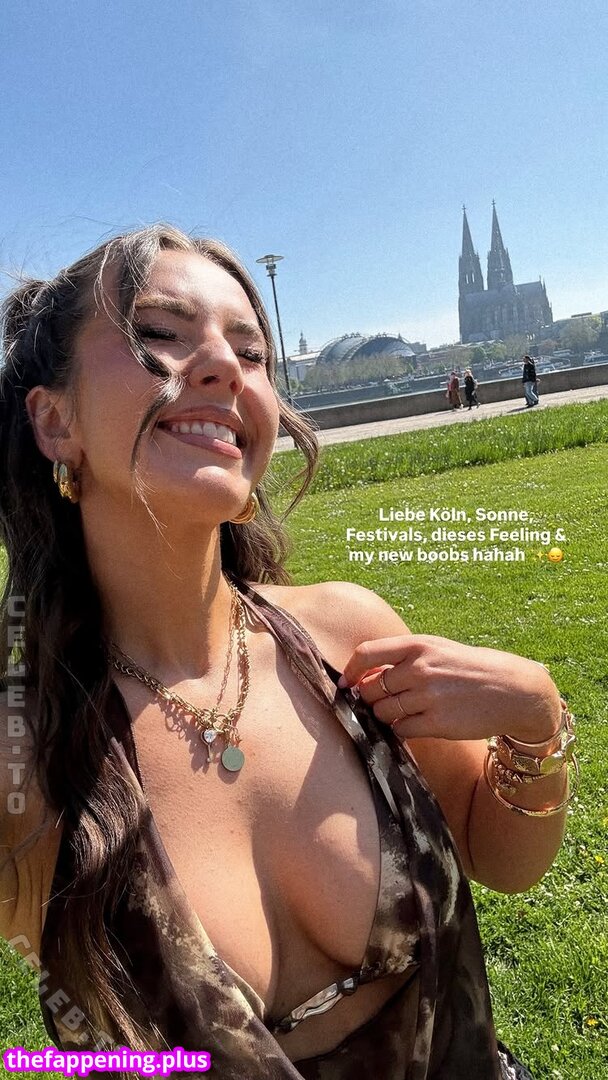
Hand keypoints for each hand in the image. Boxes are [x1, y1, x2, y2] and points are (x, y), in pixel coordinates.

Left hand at [338, 635, 560, 743]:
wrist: (514, 690)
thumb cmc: (470, 669)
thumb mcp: (439, 650)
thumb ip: (404, 660)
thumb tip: (365, 679)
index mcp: (419, 645)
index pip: (367, 653)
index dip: (350, 671)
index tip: (346, 683)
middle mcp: (421, 668)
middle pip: (371, 689)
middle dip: (370, 698)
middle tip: (382, 702)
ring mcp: (429, 696)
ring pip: (383, 712)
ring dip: (385, 716)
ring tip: (404, 712)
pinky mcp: (438, 723)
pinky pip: (401, 730)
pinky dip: (401, 730)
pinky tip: (416, 724)